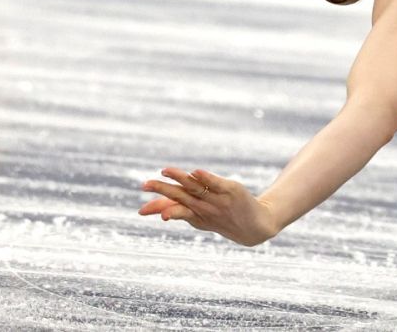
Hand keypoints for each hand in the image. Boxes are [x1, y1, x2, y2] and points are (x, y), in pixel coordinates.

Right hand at [138, 167, 279, 246]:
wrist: (255, 226)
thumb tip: (157, 210)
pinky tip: (196, 172)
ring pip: (195, 188)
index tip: (141, 211)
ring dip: (180, 179)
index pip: (173, 209)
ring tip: (165, 170)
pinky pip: (216, 184)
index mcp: (195, 215)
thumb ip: (180, 211)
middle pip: (180, 196)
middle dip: (162, 190)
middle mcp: (204, 207)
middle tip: (145, 184)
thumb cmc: (222, 220)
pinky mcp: (231, 190)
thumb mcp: (200, 218)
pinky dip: (206, 178)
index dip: (158, 209)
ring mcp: (217, 199)